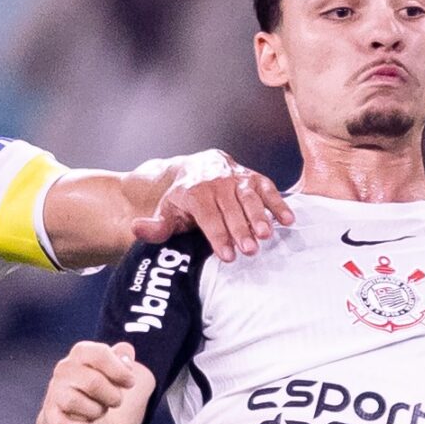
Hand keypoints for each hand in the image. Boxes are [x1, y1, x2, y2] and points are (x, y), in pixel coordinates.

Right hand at [39, 341, 148, 423]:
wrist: (78, 409)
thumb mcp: (115, 368)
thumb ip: (123, 358)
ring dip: (96, 411)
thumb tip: (125, 354)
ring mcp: (55, 391)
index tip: (131, 383)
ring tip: (100, 411)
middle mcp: (64, 368)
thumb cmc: (102, 384)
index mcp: (82, 352)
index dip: (121, 371)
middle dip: (112, 396)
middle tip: (115, 401)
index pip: (100, 354)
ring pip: (74, 402)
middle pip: (93, 383)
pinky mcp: (51, 415)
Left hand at [136, 150, 295, 262]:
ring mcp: (237, 178)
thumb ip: (156, 226)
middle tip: (250, 250)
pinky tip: (287, 220)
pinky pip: (267, 189)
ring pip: (249, 197)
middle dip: (240, 229)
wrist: (199, 168)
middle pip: (230, 208)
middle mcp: (217, 183)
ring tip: (266, 235)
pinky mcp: (253, 177)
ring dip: (259, 216)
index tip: (227, 256)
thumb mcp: (167, 211)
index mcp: (195, 193)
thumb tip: (137, 229)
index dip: (218, 236)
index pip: (208, 216)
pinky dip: (278, 203)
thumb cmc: (184, 199)